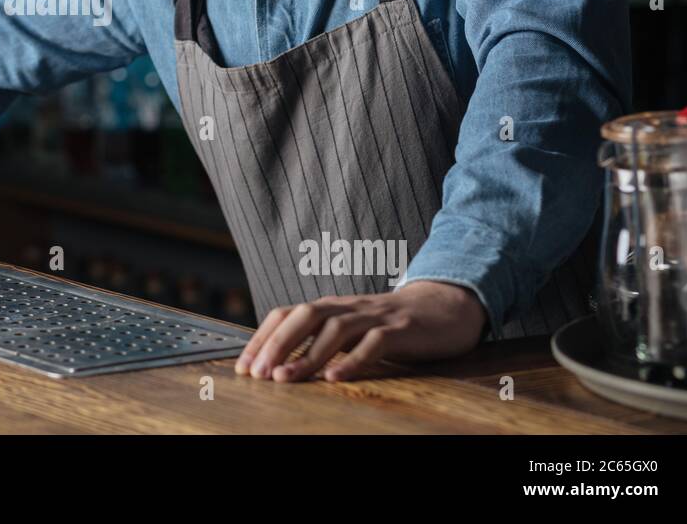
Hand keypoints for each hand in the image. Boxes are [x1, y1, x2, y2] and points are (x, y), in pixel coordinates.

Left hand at [234, 281, 486, 382]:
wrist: (443, 307)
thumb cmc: (389, 325)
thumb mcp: (350, 330)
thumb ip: (320, 341)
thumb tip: (278, 363)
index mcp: (330, 307)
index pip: (286, 315)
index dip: (262, 338)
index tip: (242, 366)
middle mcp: (346, 307)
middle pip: (303, 316)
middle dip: (275, 344)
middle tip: (256, 373)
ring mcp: (374, 316)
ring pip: (334, 330)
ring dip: (306, 355)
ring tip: (285, 378)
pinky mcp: (400, 329)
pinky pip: (374, 343)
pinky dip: (353, 360)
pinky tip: (336, 377)